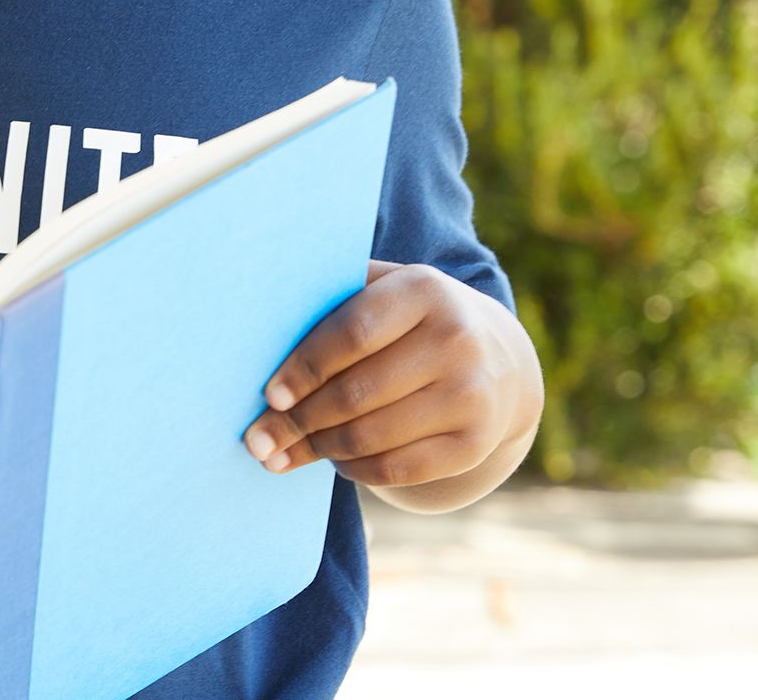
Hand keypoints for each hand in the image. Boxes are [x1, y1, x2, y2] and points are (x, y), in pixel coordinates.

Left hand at [242, 259, 537, 491]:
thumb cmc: (412, 318)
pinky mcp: (474, 443)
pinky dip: (356, 469)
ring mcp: (470, 395)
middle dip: (299, 421)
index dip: (305, 367)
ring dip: (320, 448)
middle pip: (357, 393)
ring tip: (285, 451)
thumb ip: (335, 298)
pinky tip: (334, 461)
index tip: (269, 395)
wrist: (499, 359)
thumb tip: (261, 332)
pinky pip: (398, 468)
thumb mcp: (385, 288)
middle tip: (258, 440)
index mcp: (424, 290)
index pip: (352, 333)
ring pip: (373, 435)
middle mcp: (455, 340)